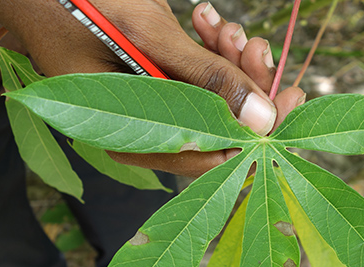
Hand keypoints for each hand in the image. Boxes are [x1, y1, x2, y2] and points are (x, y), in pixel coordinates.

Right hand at [0, 1, 304, 176]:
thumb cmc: (73, 4)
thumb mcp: (145, 37)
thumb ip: (206, 79)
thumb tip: (263, 122)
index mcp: (134, 137)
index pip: (213, 155)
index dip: (258, 132)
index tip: (289, 97)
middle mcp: (146, 130)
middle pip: (220, 127)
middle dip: (247, 86)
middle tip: (258, 48)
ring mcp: (153, 107)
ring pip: (214, 99)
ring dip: (230, 60)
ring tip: (226, 28)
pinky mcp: (159, 84)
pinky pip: (200, 77)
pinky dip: (212, 49)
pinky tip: (207, 21)